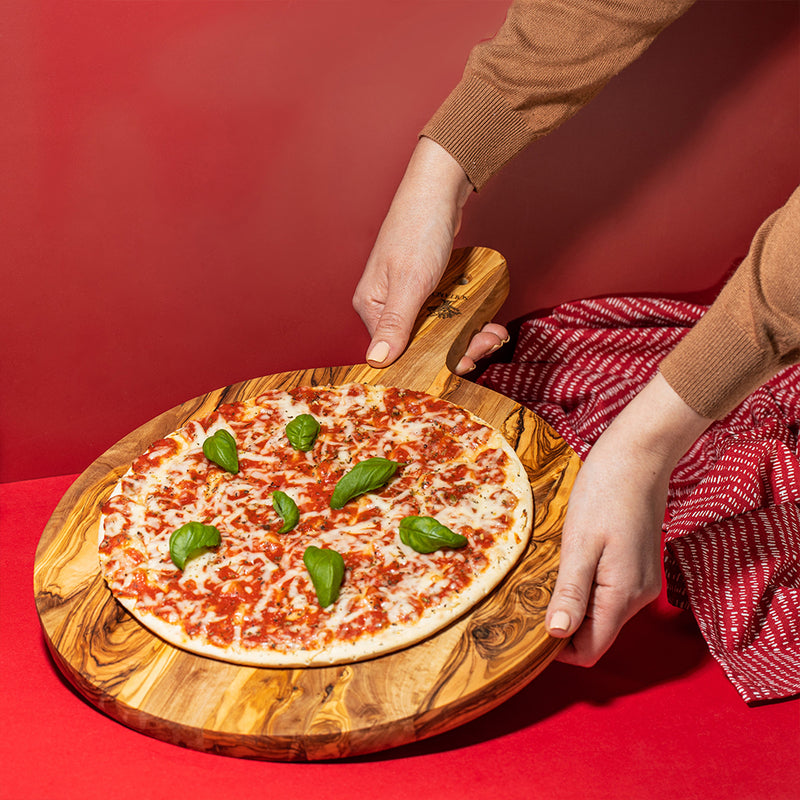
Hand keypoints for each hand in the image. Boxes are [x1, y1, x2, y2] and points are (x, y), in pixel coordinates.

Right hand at [353, 137, 508, 373]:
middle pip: (421, 343)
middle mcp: (385, 305)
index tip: (463, 364)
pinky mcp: (426, 287)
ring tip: (493, 333)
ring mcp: (407, 296)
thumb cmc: (418, 229)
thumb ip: (395, 324)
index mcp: (371, 307)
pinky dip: (467, 319)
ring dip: (469, 336)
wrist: (439, 188)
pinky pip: (447, 313)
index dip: (430, 363)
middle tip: (487, 344)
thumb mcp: (409, 282)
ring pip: (439, 330)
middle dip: (458, 348)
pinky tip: (488, 321)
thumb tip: (376, 361)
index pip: (396, 351)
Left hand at [545, 373, 712, 665]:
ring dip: (574, 605)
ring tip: (550, 573)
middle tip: (531, 597)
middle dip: (564, 626)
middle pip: (597, 635)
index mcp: (623, 595)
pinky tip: (572, 563)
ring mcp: (642, 582)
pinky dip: (587, 588)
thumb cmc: (605, 493)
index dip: (558, 649)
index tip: (527, 630)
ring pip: (603, 615)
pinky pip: (609, 594)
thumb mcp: (580, 543)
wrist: (639, 456)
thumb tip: (556, 635)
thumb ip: (571, 592)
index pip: (590, 650)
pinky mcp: (639, 567)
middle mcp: (639, 597)